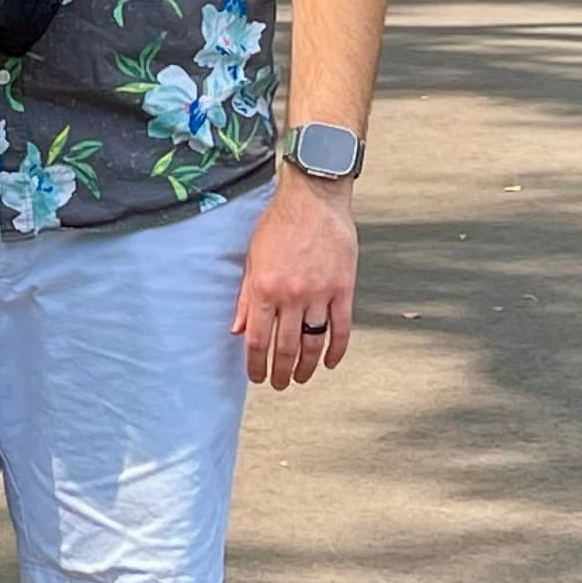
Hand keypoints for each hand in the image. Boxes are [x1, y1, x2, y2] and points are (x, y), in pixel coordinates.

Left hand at [232, 178, 358, 389]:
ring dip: (306, 367)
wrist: (314, 198)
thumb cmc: (279, 223)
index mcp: (265, 288)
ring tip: (300, 378)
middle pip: (285, 348)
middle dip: (279, 372)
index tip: (256, 377)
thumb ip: (246, 297)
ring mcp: (320, 293)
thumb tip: (238, 330)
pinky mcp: (343, 288)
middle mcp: (291, 295)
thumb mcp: (253, 257)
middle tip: (278, 384)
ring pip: (313, 344)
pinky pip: (342, 328)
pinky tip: (330, 363)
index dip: (255, 365)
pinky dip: (337, 350)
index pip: (257, 340)